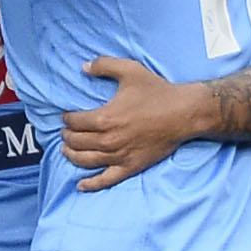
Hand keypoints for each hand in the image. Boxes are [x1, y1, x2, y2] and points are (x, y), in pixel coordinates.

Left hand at [61, 55, 201, 189]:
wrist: (184, 113)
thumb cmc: (157, 92)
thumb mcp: (130, 70)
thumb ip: (104, 65)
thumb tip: (83, 67)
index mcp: (105, 118)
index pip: (74, 122)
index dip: (67, 119)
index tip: (67, 116)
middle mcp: (108, 140)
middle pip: (76, 142)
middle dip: (67, 136)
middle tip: (66, 132)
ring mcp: (119, 156)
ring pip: (85, 161)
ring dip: (71, 156)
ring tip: (67, 151)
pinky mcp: (130, 167)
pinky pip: (106, 180)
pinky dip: (91, 184)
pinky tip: (81, 185)